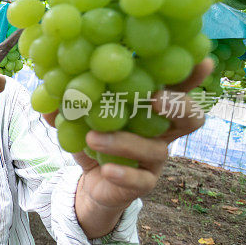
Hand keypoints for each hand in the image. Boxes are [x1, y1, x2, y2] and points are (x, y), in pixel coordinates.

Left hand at [44, 59, 212, 236]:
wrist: (92, 184)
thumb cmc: (94, 141)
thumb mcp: (78, 118)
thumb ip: (65, 103)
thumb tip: (44, 95)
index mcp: (150, 109)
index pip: (177, 88)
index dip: (192, 76)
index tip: (201, 60)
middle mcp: (161, 132)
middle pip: (190, 118)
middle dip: (178, 105)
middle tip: (155, 98)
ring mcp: (156, 159)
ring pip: (156, 149)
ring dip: (125, 141)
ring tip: (92, 137)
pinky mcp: (144, 183)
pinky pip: (140, 179)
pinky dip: (123, 172)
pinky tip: (105, 168)